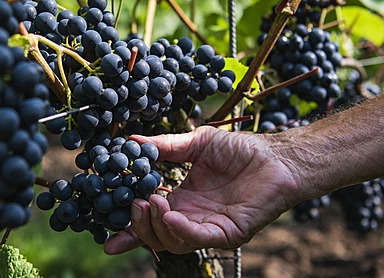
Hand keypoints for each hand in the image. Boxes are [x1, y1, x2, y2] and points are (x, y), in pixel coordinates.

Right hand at [103, 126, 299, 254]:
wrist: (276, 156)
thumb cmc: (240, 150)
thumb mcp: (196, 143)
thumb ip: (165, 146)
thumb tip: (131, 140)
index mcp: (182, 200)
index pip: (150, 220)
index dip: (128, 229)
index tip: (106, 234)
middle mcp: (192, 218)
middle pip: (156, 236)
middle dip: (138, 225)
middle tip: (133, 204)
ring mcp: (210, 228)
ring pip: (173, 242)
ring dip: (156, 226)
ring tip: (150, 201)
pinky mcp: (229, 233)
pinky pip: (200, 239)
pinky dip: (181, 230)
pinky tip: (170, 214)